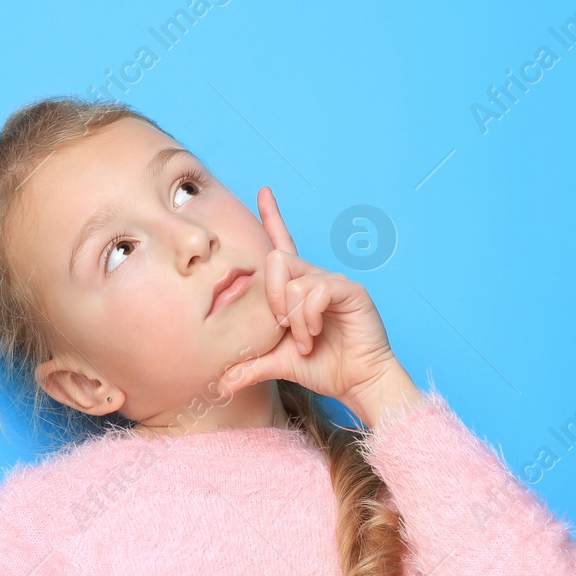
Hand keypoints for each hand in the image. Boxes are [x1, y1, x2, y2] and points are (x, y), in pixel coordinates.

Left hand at [219, 187, 402, 415]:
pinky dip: (310, 316)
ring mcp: (333, 282)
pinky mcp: (350, 291)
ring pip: (296, 281)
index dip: (272, 217)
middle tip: (283, 327)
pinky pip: (318, 290)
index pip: (281, 245)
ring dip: (295, 319)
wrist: (357, 382)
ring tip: (306, 341)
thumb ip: (249, 366)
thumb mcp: (278, 364)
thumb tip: (219, 383)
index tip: (263, 191)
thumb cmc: (323, 367)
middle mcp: (314, 278)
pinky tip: (316, 334)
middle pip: (277, 261)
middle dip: (272, 297)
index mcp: (297, 288)